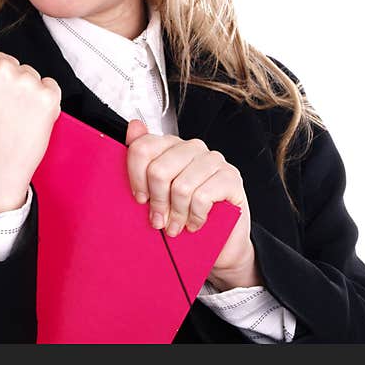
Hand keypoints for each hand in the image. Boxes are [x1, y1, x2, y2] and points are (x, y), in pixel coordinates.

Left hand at [125, 119, 260, 287]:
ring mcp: (213, 160)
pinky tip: (195, 222)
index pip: (143, 147)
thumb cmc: (186, 212)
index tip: (140, 198)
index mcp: (171, 145)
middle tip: (159, 219)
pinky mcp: (231, 177)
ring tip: (176, 225)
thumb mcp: (158, 192)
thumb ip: (143, 161)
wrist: (220, 238)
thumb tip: (134, 126)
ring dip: (176, 213)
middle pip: (159, 170)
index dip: (136, 177)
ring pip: (180, 187)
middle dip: (156, 201)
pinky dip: (195, 216)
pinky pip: (201, 197)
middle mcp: (192, 148)